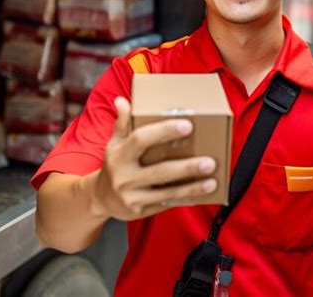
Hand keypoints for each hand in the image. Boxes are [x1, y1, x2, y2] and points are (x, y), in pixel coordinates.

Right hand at [89, 96, 216, 220]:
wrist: (101, 198)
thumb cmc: (115, 163)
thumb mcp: (115, 142)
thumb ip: (122, 122)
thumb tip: (121, 100)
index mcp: (119, 155)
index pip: (141, 139)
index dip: (164, 131)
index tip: (188, 125)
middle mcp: (124, 177)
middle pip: (160, 171)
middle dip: (187, 167)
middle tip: (210, 161)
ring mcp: (132, 197)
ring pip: (167, 191)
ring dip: (192, 187)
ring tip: (212, 180)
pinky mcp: (140, 212)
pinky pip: (166, 203)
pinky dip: (185, 198)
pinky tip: (202, 192)